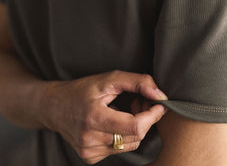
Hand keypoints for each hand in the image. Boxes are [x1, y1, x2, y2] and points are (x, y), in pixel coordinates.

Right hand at [40, 70, 167, 164]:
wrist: (55, 106)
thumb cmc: (82, 90)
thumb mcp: (109, 78)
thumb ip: (137, 82)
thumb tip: (160, 95)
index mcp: (94, 118)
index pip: (135, 126)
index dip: (152, 116)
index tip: (159, 104)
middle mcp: (90, 139)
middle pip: (135, 136)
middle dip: (145, 119)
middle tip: (140, 101)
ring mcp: (89, 152)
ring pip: (130, 144)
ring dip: (136, 127)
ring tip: (127, 110)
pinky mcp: (90, 157)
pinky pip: (119, 149)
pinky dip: (125, 135)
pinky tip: (117, 122)